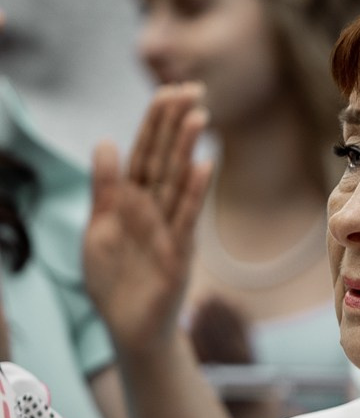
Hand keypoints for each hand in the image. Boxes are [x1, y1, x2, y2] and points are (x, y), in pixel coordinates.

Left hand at [83, 83, 211, 353]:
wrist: (128, 327)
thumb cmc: (115, 280)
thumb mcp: (99, 228)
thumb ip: (104, 188)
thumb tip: (106, 142)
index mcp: (132, 201)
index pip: (145, 153)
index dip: (156, 123)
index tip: (171, 92)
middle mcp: (156, 210)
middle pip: (165, 159)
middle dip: (176, 125)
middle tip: (191, 90)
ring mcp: (170, 230)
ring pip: (178, 182)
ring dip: (188, 149)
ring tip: (199, 116)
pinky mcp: (179, 254)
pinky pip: (186, 218)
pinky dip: (194, 192)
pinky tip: (203, 165)